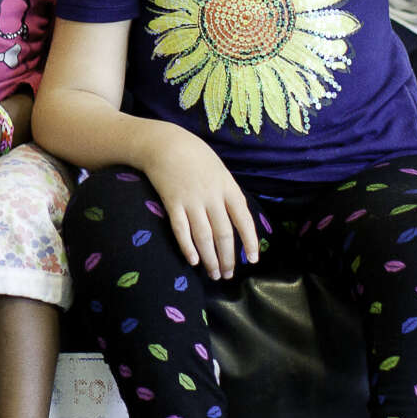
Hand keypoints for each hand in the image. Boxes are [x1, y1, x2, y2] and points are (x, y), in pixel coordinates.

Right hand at [141, 123, 258, 280]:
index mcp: (227, 187)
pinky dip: (188, 247)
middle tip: (227, 275)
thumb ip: (227, 192)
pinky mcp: (172, 203)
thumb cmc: (193, 154)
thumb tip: (235, 218)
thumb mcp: (218, 169)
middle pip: (223, 234)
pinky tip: (193, 261)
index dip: (250, 241)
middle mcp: (212, 196)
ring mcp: (191, 200)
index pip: (244, 219)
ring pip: (204, 236)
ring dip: (210, 259)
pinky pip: (181, 230)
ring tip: (213, 274)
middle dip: (227, 258)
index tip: (252, 260)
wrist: (163, 142)